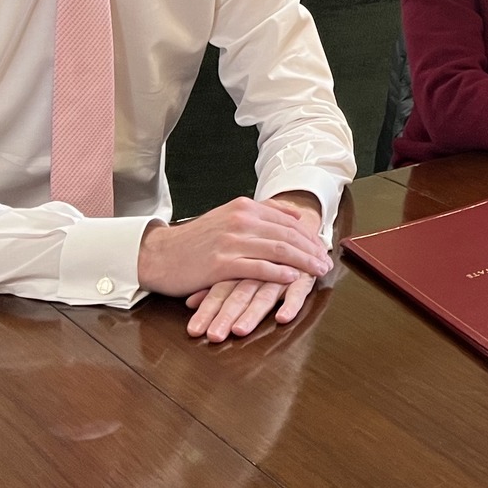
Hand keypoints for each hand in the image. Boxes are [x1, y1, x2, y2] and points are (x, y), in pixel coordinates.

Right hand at [138, 194, 330, 341]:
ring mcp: (231, 241)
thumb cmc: (195, 240)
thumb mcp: (228, 218)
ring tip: (318, 272)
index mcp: (243, 207)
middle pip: (287, 235)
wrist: (160, 254)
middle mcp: (240, 220)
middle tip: (327, 262)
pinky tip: (292, 280)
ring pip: (278, 250)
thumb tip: (294, 216)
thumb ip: (260, 215)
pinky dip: (278, 274)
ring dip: (303, 263)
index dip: (309, 236)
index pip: (287, 221)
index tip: (323, 248)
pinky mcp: (222, 263)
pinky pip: (258, 268)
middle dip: (312, 250)